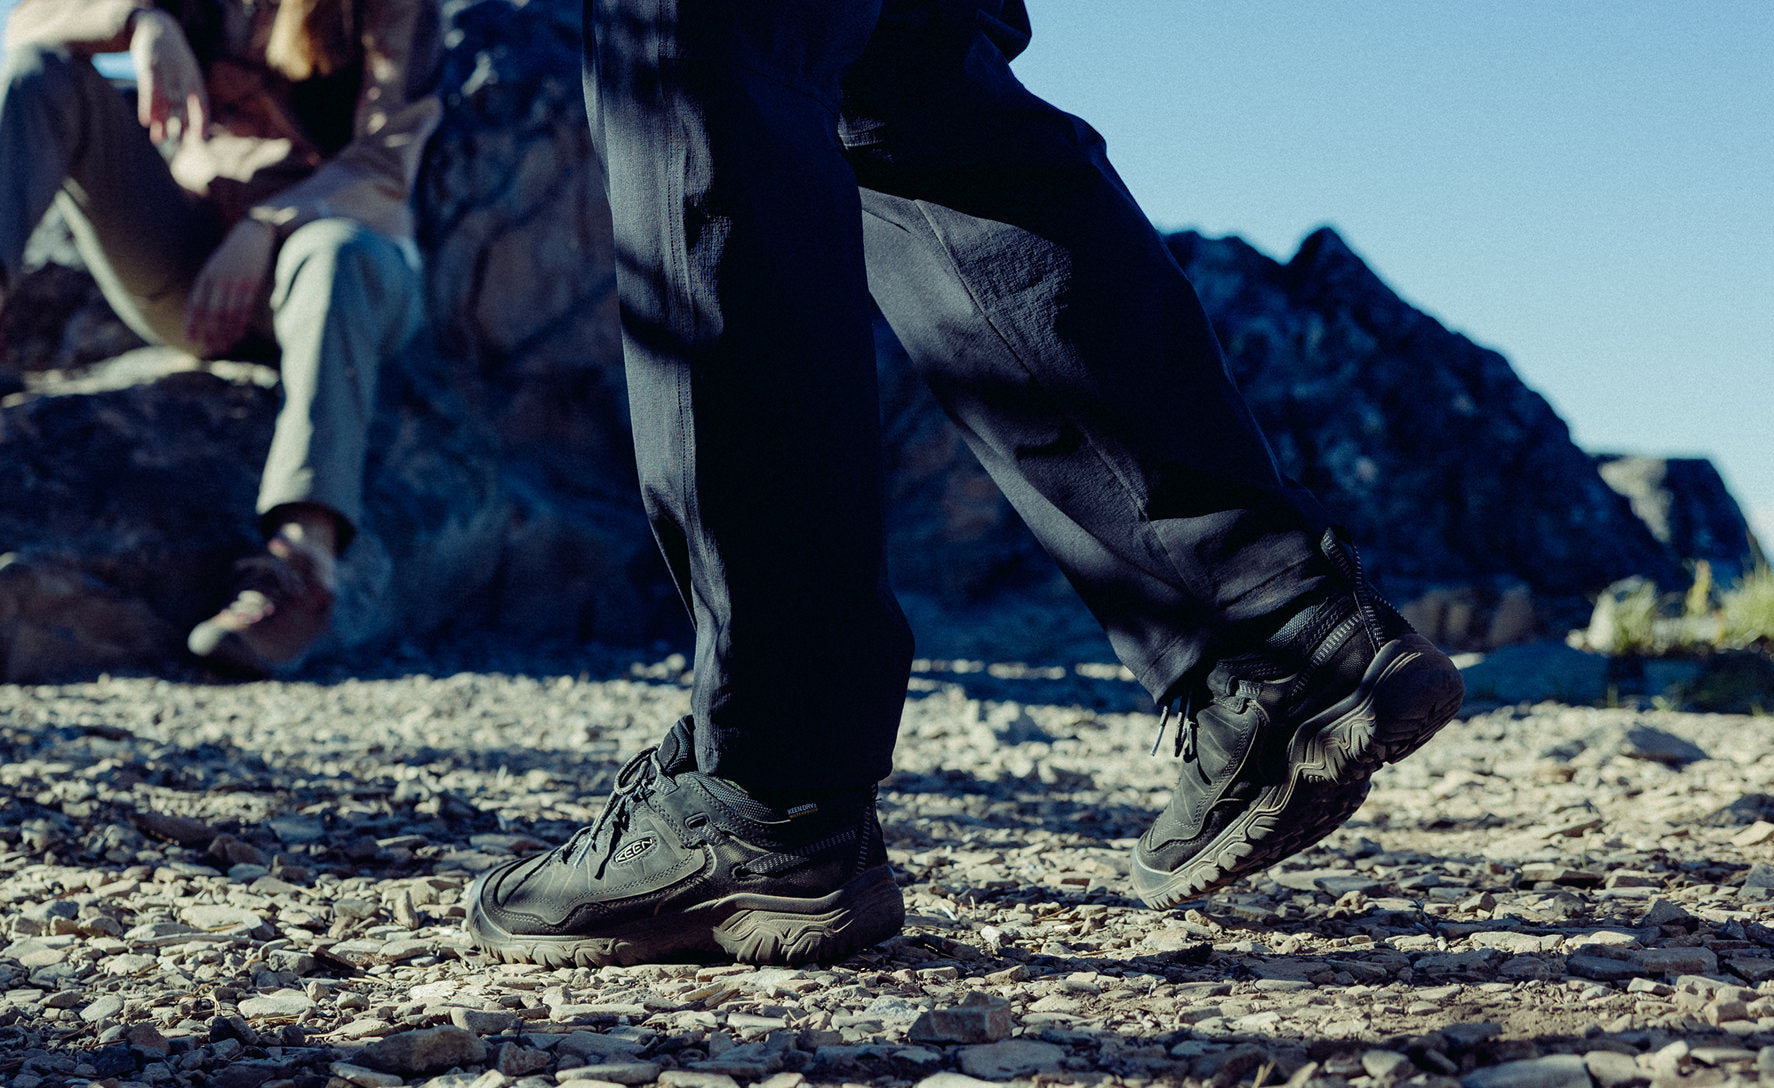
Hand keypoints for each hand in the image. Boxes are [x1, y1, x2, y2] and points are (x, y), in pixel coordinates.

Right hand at [130, 8, 208, 143]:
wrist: (158, 27)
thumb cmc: (173, 59)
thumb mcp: (183, 73)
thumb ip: (184, 97)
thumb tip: (185, 123)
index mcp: (194, 79)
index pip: (201, 103)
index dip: (201, 121)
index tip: (199, 140)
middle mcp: (182, 75)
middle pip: (182, 104)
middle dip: (180, 125)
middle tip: (178, 146)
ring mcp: (166, 69)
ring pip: (165, 99)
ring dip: (162, 120)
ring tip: (158, 140)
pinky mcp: (148, 64)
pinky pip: (149, 87)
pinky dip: (148, 104)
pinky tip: (146, 121)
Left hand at [186, 219, 274, 355]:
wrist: (253, 234)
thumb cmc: (232, 254)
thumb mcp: (216, 267)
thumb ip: (209, 286)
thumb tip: (202, 311)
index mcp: (206, 275)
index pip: (196, 304)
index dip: (192, 323)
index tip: (190, 340)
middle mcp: (219, 279)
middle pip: (212, 312)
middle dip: (210, 333)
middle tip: (209, 349)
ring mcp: (236, 280)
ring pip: (229, 312)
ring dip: (226, 332)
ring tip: (224, 346)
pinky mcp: (252, 281)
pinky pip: (245, 307)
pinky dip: (241, 322)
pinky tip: (238, 334)